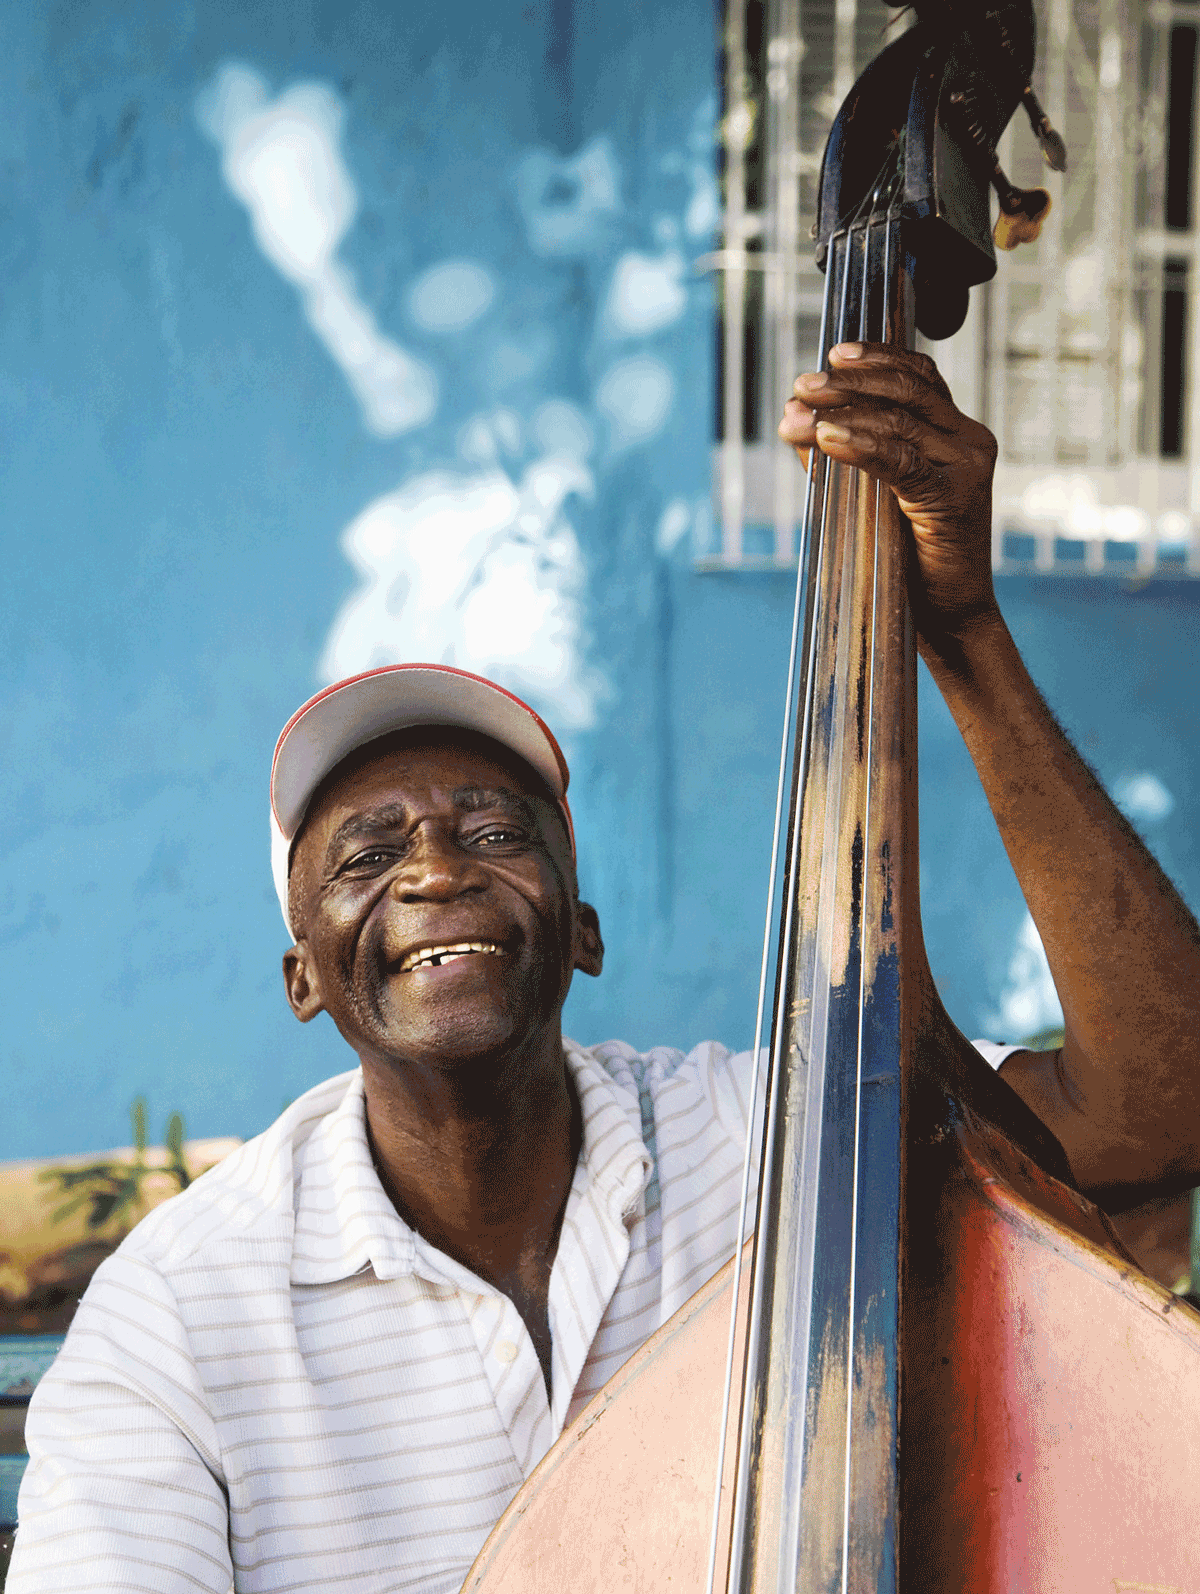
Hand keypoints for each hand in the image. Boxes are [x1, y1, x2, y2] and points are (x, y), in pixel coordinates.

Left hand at [778, 342, 999, 652]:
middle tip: (802, 385)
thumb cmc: (909, 561)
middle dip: (849, 382)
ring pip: (899, 421)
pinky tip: (826, 438)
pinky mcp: (956, 495)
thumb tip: (792, 418)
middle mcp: (969, 440)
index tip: (832, 354)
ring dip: (841, 412)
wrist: (947, 617)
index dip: (876, 359)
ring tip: (798, 415)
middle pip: (907, 390)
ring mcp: (967, 465)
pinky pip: (900, 459)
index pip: (918, 376)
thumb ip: (841, 453)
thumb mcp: (871, 495)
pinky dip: (859, 445)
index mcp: (956, 432)